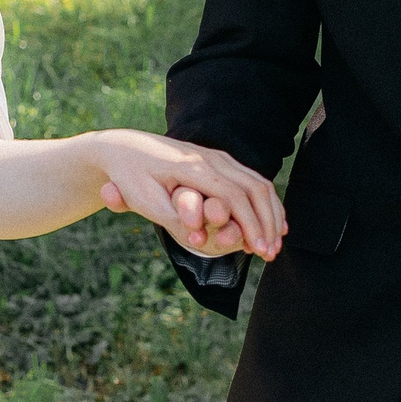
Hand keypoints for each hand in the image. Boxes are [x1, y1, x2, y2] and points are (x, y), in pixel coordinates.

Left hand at [96, 134, 285, 260]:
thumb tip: (197, 238)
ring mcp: (218, 156)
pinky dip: (265, 203)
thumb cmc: (130, 178)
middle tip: (271, 253)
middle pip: (254, 188)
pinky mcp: (219, 160)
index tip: (260, 251)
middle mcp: (211, 157)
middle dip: (267, 222)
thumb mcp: (143, 201)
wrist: (125, 148)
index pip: (235, 196)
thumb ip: (171, 219)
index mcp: (194, 167)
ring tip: (275, 243)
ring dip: (270, 213)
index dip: (251, 225)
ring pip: (258, 182)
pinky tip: (272, 224)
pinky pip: (251, 180)